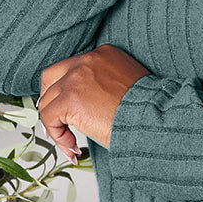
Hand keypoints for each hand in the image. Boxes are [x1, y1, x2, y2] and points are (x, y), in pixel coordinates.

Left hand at [37, 44, 149, 161]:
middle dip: (50, 101)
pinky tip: (73, 146)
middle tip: (57, 121)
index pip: (72, 68)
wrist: (155, 118)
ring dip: (56, 125)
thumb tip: (89, 105)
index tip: (71, 111)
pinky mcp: (70, 99)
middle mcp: (87, 62)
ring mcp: (76, 79)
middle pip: (50, 78)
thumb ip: (105, 86)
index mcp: (103, 55)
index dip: (67, 91)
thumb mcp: (127, 86)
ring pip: (47, 102)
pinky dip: (58, 136)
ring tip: (71, 143)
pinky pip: (49, 118)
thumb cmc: (149, 109)